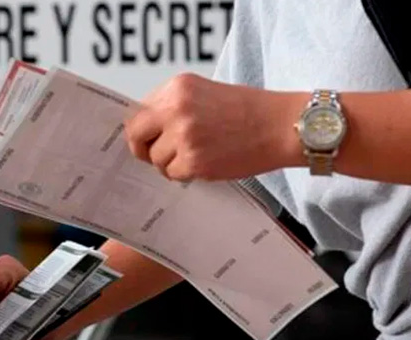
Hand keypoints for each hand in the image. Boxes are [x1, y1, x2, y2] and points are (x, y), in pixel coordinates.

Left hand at [125, 73, 304, 180]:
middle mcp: (176, 109)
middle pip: (136, 136)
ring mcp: (184, 136)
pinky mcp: (194, 161)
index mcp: (177, 87)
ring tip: (198, 154)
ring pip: (156, 159)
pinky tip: (206, 163)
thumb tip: (145, 130)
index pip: (138, 113)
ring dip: (171, 162)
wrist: (282, 126)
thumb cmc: (249, 111)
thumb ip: (172, 107)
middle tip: (155, 155)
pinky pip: (173, 173)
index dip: (141, 130)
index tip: (146, 138)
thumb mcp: (204, 92)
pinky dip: (185, 173)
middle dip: (143, 149)